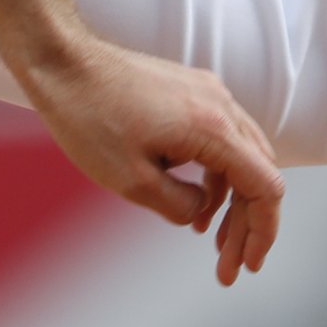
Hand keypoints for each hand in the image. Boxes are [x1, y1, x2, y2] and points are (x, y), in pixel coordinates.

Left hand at [19, 34, 283, 285]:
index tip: (247, 266)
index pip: (266, 187)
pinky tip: (195, 199)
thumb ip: (180, 205)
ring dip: (232, 200)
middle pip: (259, 172)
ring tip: (210, 239)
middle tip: (229, 266)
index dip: (263, 232)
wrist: (60, 60)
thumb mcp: (132, 181)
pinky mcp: (188, 89)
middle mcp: (219, 104)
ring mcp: (205, 92)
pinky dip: (215, 172)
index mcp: (213, 128)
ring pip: (241, 155)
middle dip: (248, 224)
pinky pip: (220, 137)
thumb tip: (200, 211)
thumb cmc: (88, 117)